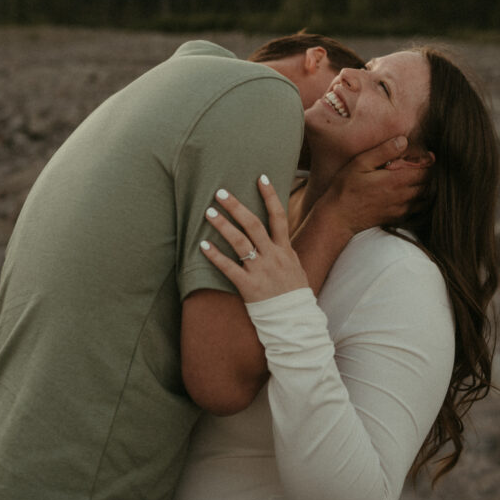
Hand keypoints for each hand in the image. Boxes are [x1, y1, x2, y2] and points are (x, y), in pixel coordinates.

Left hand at [200, 176, 308, 302]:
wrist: (297, 322)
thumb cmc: (294, 294)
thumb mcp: (295, 267)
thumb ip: (284, 250)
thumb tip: (279, 235)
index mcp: (285, 249)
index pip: (279, 216)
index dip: (270, 196)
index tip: (260, 177)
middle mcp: (273, 256)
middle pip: (254, 224)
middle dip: (237, 206)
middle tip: (220, 192)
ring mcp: (261, 270)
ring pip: (240, 242)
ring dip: (223, 225)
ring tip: (209, 212)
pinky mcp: (249, 286)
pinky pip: (229, 268)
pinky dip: (215, 256)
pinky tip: (203, 245)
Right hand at [317, 135, 432, 236]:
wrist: (338, 217)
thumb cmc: (346, 188)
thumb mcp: (360, 163)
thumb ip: (383, 151)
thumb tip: (403, 141)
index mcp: (395, 181)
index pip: (424, 171)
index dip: (427, 162)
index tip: (426, 155)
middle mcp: (402, 196)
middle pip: (427, 184)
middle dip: (427, 173)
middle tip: (421, 165)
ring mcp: (401, 209)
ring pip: (425, 197)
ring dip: (426, 187)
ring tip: (417, 177)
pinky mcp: (397, 218)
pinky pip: (419, 209)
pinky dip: (421, 200)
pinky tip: (412, 193)